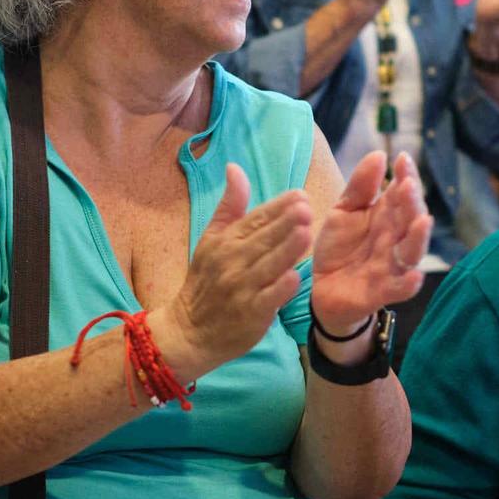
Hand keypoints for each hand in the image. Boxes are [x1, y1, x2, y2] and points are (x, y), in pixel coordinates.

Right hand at [161, 163, 313, 370]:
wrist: (190, 331)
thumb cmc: (206, 281)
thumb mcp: (211, 239)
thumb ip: (230, 206)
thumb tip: (236, 168)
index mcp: (224, 241)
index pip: (254, 219)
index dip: (277, 207)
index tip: (299, 195)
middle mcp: (232, 262)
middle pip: (263, 239)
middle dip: (286, 223)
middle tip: (307, 208)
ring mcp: (241, 289)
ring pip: (268, 266)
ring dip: (288, 249)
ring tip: (307, 232)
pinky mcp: (250, 314)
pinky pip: (268, 298)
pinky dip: (281, 287)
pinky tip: (296, 276)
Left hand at [310, 151, 431, 334]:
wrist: (321, 288)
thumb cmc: (340, 247)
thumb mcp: (344, 211)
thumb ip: (360, 187)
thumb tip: (379, 155)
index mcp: (388, 216)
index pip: (403, 192)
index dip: (406, 175)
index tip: (401, 158)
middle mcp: (396, 238)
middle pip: (411, 219)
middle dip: (413, 202)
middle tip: (407, 185)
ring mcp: (392, 265)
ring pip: (412, 251)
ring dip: (419, 237)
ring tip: (422, 221)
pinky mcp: (382, 291)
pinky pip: (400, 288)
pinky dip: (409, 284)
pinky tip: (414, 276)